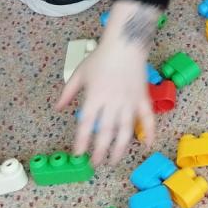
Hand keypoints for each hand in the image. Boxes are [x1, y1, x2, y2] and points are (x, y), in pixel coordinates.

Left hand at [58, 0, 157, 166]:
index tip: (78, 154)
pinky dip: (149, 132)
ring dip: (120, 148)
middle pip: (106, 132)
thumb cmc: (101, 58)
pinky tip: (147, 145)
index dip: (82, 141)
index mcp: (95, 96)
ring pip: (126, 130)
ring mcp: (130, 101)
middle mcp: (112, 102)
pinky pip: (148, 118)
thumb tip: (58, 108)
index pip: (87, 124)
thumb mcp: (80, 73)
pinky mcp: (143, 98)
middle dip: (100, 150)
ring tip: (114, 160)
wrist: (126, 44)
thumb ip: (68, 92)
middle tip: (96, 163)